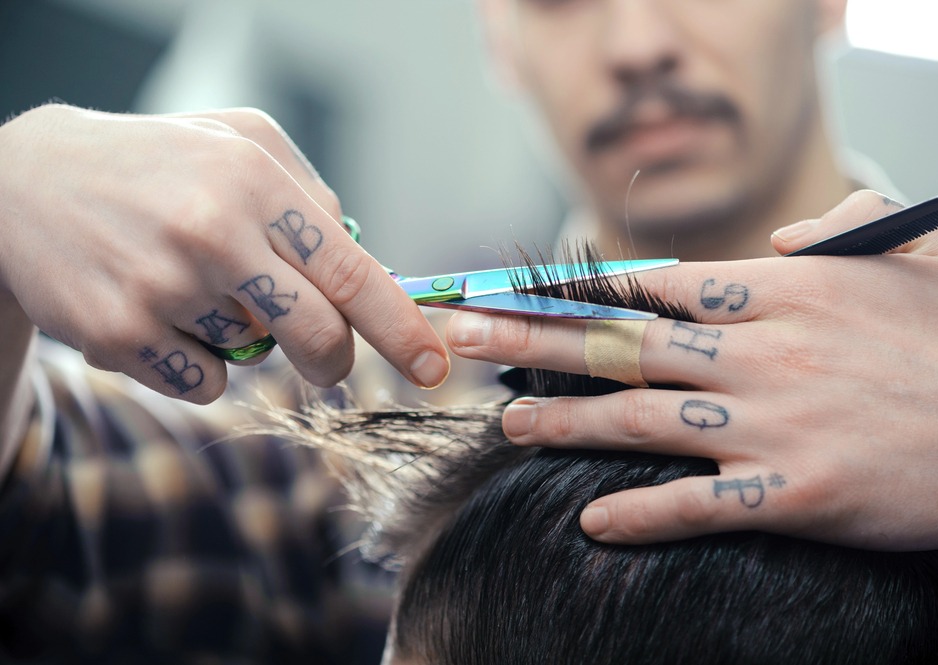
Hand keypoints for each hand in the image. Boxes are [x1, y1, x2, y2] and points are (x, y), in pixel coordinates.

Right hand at [0, 104, 448, 403]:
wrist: (22, 185)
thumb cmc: (155, 163)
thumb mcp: (239, 142)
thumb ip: (311, 195)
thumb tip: (363, 258)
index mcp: (252, 181)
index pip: (351, 271)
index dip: (402, 328)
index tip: (435, 367)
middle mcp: (210, 233)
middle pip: (319, 337)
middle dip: (334, 360)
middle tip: (327, 358)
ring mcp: (161, 288)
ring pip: (254, 360)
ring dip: (242, 338)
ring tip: (189, 284)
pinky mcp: (117, 335)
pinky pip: (203, 386)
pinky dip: (197, 364)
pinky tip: (158, 312)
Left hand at [447, 190, 937, 549]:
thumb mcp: (921, 244)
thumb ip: (840, 223)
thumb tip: (778, 235)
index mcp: (784, 292)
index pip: (657, 285)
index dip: (582, 288)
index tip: (523, 288)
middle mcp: (763, 355)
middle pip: (623, 345)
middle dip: (535, 342)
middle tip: (467, 340)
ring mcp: (774, 427)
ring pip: (642, 421)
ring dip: (566, 424)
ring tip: (507, 426)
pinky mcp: (797, 493)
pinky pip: (700, 506)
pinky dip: (643, 514)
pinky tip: (593, 520)